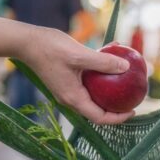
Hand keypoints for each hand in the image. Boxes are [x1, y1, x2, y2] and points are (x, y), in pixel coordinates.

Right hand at [20, 27, 134, 124]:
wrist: (27, 42)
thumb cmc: (50, 48)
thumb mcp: (79, 55)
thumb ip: (103, 62)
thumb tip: (126, 67)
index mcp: (73, 98)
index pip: (99, 117)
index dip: (118, 118)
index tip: (133, 111)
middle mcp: (71, 97)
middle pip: (98, 109)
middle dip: (116, 105)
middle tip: (132, 97)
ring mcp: (68, 88)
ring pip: (94, 94)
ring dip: (109, 87)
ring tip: (125, 77)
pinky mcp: (67, 78)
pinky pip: (88, 80)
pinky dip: (100, 71)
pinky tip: (111, 53)